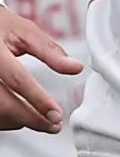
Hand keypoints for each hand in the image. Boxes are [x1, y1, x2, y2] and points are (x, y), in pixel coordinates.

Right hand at [0, 4, 81, 131]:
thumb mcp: (24, 31)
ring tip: (43, 122)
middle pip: (3, 103)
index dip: (38, 99)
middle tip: (53, 124)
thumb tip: (75, 67)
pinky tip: (22, 118)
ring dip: (19, 122)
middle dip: (31, 118)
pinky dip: (6, 119)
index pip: (17, 80)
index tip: (55, 113)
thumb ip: (50, 51)